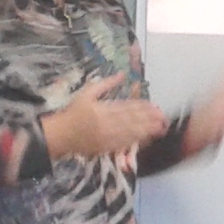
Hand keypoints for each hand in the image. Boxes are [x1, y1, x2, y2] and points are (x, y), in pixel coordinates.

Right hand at [43, 74, 167, 158]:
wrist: (60, 136)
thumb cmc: (73, 112)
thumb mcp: (87, 93)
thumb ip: (106, 84)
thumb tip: (122, 74)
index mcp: (102, 110)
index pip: (126, 108)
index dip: (142, 107)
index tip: (154, 105)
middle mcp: (106, 125)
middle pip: (131, 121)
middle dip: (149, 119)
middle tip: (163, 117)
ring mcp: (107, 138)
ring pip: (130, 134)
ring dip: (147, 131)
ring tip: (160, 127)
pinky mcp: (106, 148)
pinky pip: (124, 144)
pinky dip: (137, 141)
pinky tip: (147, 138)